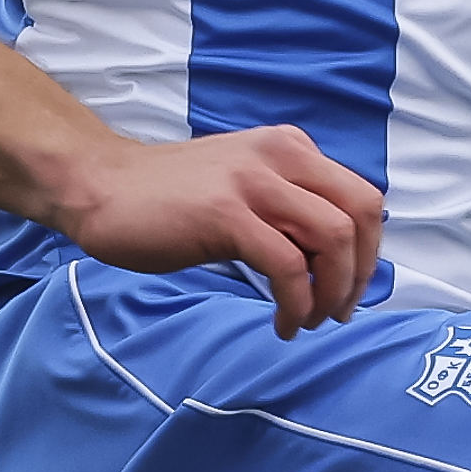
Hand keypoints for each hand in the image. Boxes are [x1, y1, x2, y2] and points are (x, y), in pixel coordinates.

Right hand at [49, 123, 385, 335]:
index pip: (363, 196)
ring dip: (332, 291)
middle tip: (338, 311)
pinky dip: (296, 303)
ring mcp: (253, 182)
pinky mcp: (225, 214)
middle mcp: (281, 156)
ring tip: (308, 320)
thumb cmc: (169, 198)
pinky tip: (281, 323)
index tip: (349, 288)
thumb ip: (288, 204)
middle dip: (360, 273)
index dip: (370, 251)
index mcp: (290, 148)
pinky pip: (287, 265)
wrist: (100, 187)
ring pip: (332, 237)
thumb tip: (334, 256)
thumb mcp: (244, 184)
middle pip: (361, 213)